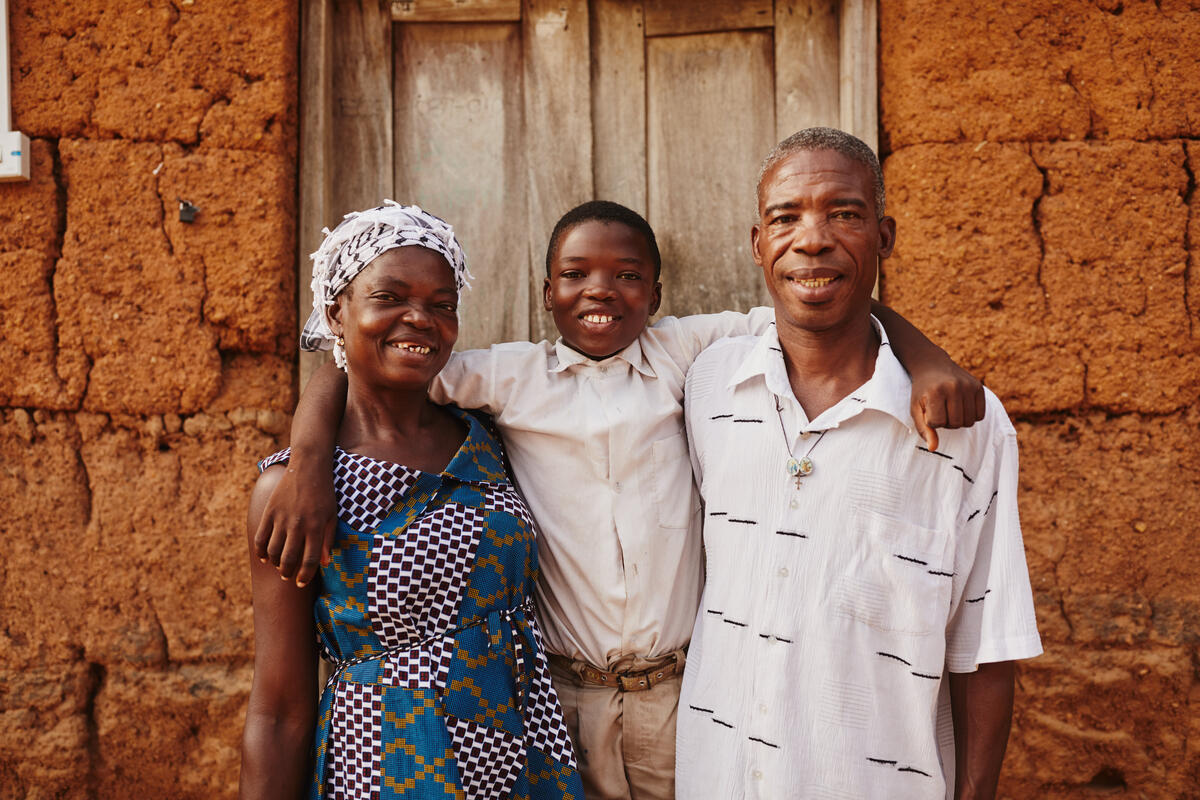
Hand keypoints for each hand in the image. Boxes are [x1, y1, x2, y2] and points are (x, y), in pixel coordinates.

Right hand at [252, 460, 336, 586]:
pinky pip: (260, 538)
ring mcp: (282, 518)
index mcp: (316, 526)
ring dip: (275, 563)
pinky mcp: (269, 512)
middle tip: (288, 577)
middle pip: (289, 558)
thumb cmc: (324, 494)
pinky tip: (265, 557)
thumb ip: (328, 539)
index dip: (305, 575)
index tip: (301, 583)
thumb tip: (325, 562)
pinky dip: (261, 551)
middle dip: (287, 573)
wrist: (308, 468)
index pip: (311, 560)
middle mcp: (298, 524)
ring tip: (279, 566)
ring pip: (273, 551)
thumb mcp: (332, 516)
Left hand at [910, 361, 985, 451]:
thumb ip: (923, 429)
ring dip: (958, 420)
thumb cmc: (923, 391)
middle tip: (940, 409)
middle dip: (946, 422)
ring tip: (950, 408)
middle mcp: (954, 387)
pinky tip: (961, 406)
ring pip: (968, 422)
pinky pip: (980, 415)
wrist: (932, 365)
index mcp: (936, 392)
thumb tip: (933, 448)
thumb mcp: (916, 408)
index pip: (937, 423)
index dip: (931, 421)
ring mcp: (968, 386)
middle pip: (955, 424)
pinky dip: (970, 416)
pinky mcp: (979, 387)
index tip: (928, 410)